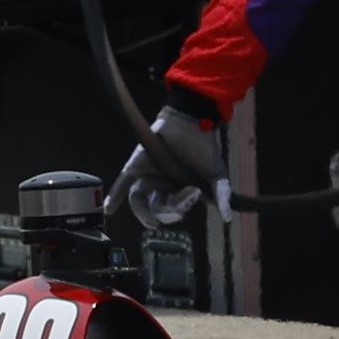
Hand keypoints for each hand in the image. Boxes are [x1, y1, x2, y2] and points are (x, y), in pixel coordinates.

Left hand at [110, 98, 222, 227]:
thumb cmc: (205, 148)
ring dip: (142, 212)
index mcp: (177, 193)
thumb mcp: (216, 173)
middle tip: (178, 200)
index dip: (181, 209)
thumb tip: (228, 218)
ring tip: (149, 218)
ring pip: (139, 201)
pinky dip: (116, 196)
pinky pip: (123, 183)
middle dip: (167, 211)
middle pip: (156, 210)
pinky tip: (110, 209)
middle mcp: (160, 188)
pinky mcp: (135, 165)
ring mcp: (147, 177)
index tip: (193, 193)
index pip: (174, 211)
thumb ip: (221, 195)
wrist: (191, 121)